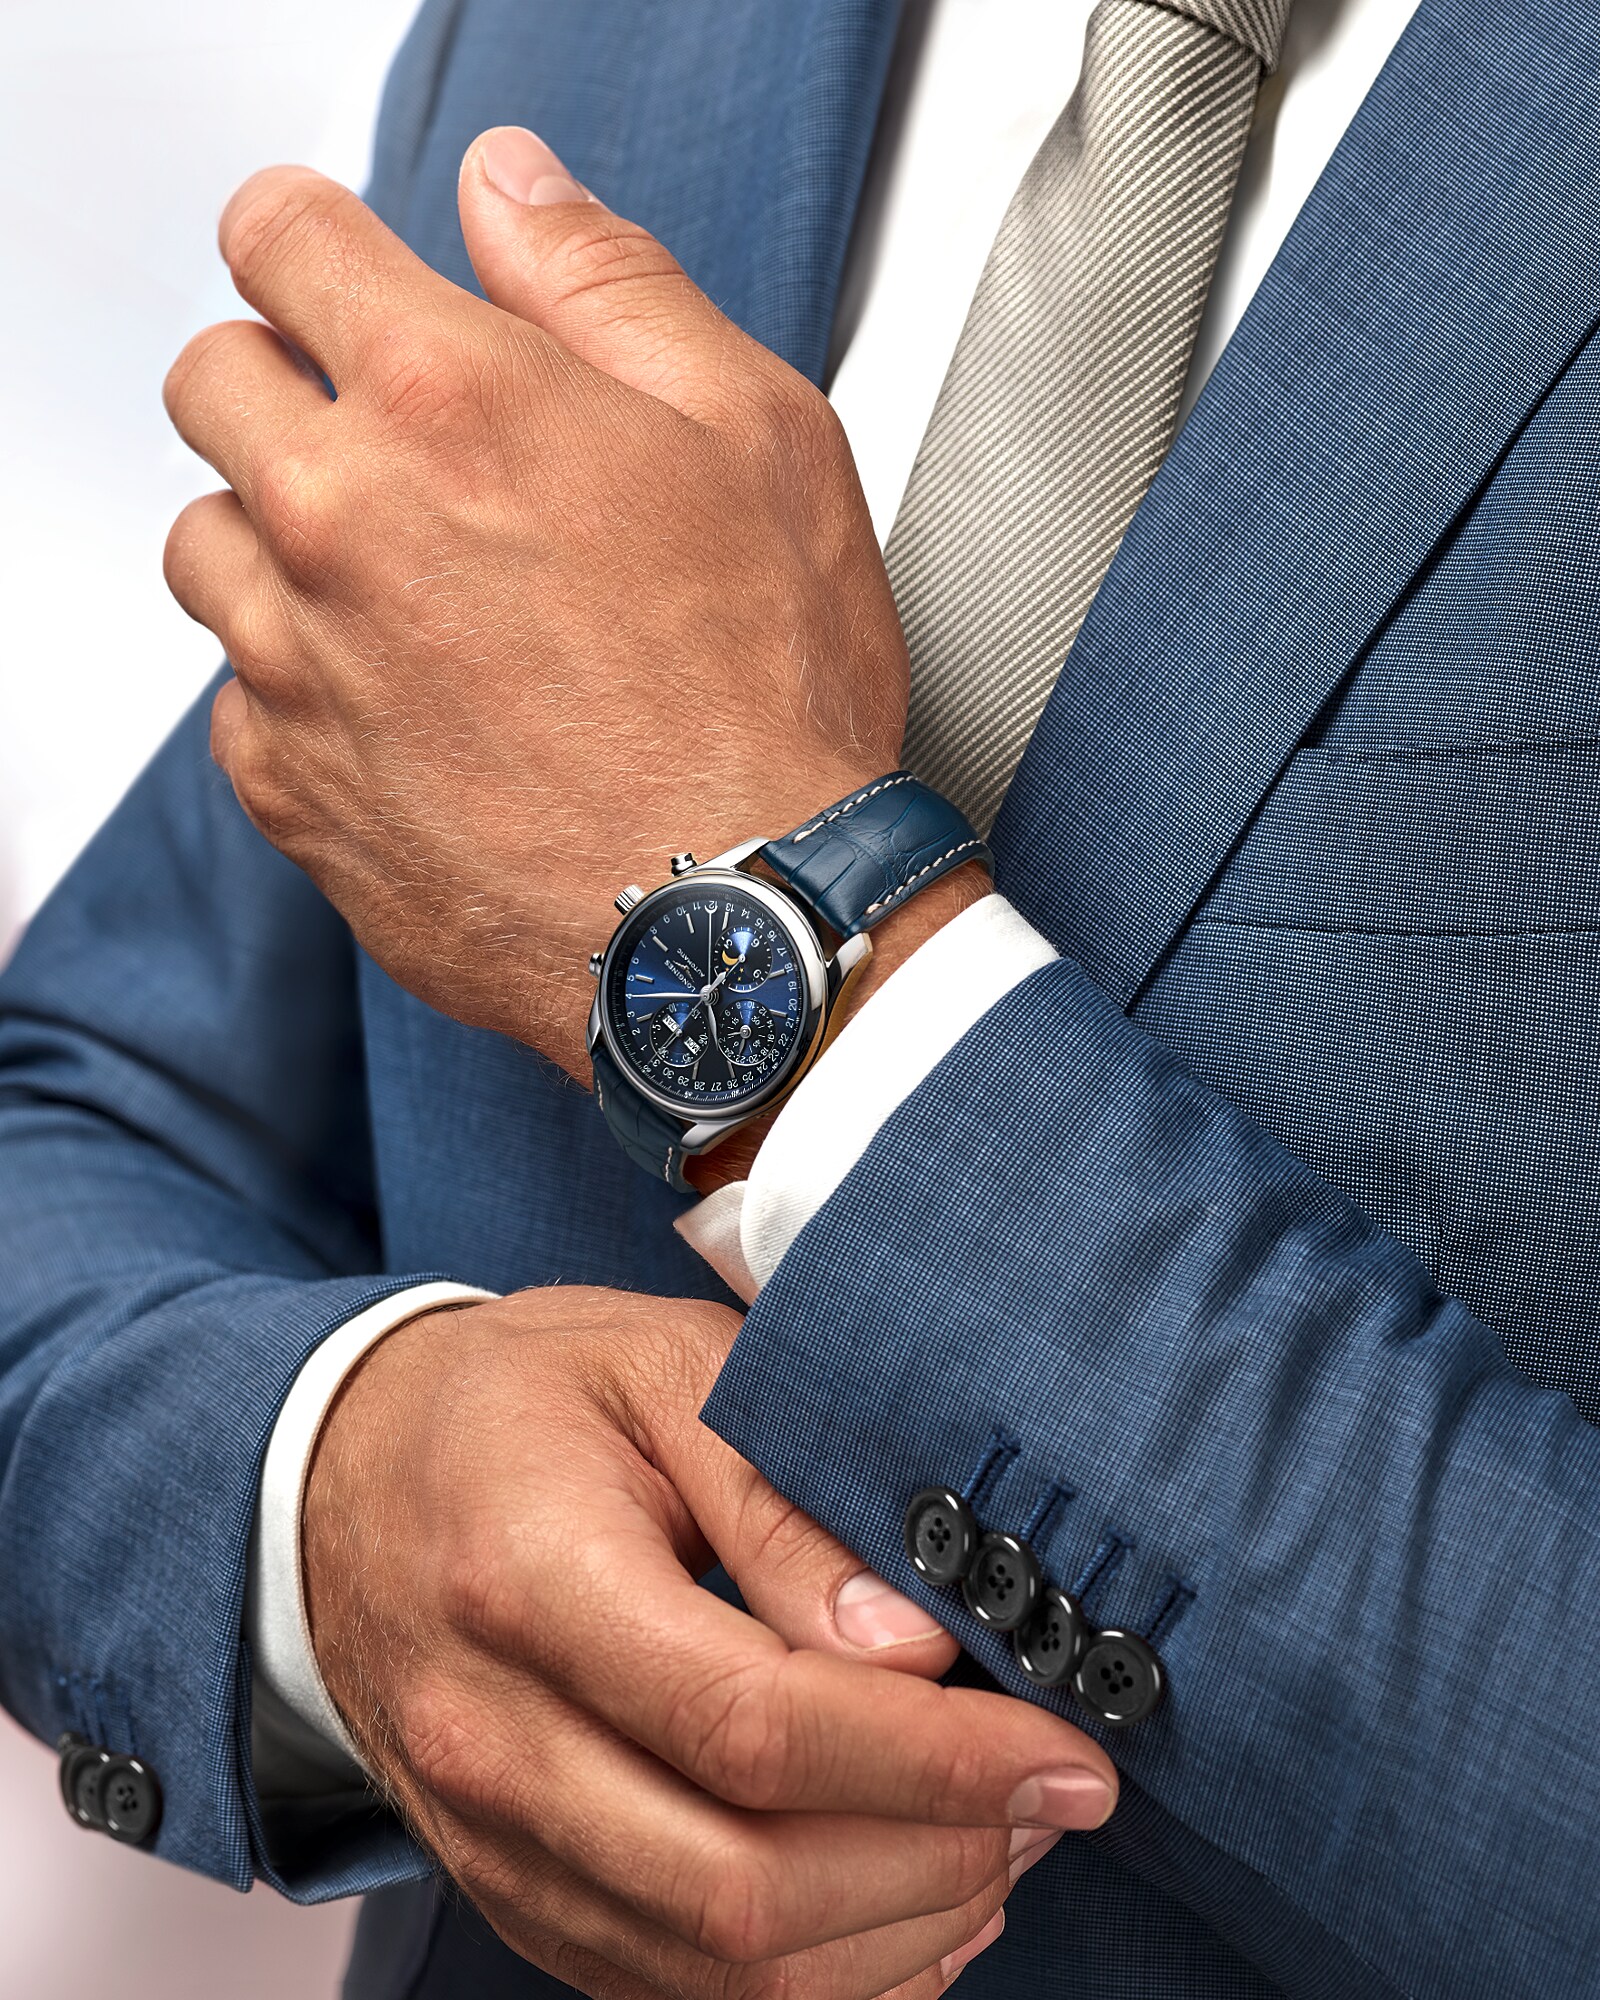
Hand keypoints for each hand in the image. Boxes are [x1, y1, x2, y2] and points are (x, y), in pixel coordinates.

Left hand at [163, 129, 910, 1080]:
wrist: (740, 924)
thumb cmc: (769, 699)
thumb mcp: (757, 434)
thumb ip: (608, 283)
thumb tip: (511, 190)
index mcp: (449, 401)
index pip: (280, 236)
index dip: (313, 239)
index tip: (336, 274)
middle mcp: (340, 521)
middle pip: (212, 383)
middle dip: (288, 384)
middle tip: (392, 444)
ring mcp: (297, 664)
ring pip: (207, 544)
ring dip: (281, 539)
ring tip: (405, 591)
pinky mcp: (290, 788)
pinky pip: (236, 697)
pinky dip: (297, 685)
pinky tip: (407, 708)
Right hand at [306, 1287, 1116, 1997]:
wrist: (340, 1472)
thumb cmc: (518, 1402)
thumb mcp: (662, 1372)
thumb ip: (784, 1502)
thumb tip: (913, 1643)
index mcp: (529, 1582)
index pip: (752, 1726)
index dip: (933, 1761)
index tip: (1063, 1754)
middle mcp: (494, 1740)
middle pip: (742, 1886)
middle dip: (938, 1861)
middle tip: (1050, 1795)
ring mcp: (490, 1837)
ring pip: (718, 1970)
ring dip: (893, 1933)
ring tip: (997, 1842)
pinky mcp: (512, 1888)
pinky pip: (672, 1989)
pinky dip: (814, 1977)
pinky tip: (901, 1900)